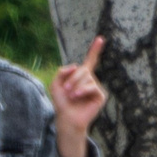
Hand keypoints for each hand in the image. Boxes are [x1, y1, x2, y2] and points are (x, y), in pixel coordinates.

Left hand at [51, 37, 106, 156]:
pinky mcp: (100, 95)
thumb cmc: (62, 102)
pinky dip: (82, 90)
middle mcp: (90, 79)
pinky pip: (92, 86)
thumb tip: (76, 67)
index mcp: (81, 75)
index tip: (100, 38)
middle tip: (66, 90)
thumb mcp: (56, 84)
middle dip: (72, 78)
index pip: (90, 60)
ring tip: (71, 95)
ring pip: (87, 77)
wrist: (66, 118)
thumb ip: (62, 72)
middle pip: (83, 69)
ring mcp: (96, 87)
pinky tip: (77, 97)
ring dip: (75, 85)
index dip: (95, 49)